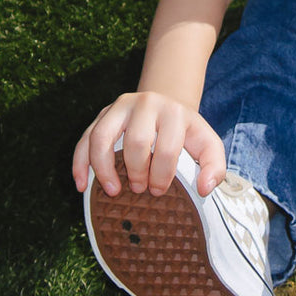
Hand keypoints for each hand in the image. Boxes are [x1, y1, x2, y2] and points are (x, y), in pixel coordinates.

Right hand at [72, 91, 226, 198]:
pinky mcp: (102, 113)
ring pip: (102, 136)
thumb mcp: (207, 144)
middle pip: (136, 142)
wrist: (167, 104)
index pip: (167, 148)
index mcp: (174, 113)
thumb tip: (204, 189)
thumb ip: (214, 167)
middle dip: (137, 172)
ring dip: (104, 168)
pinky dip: (80, 162)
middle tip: (139, 190)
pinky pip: (85, 138)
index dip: (162, 175)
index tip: (159, 191)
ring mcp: (121, 106)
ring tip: (113, 191)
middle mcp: (146, 104)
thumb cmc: (185, 133)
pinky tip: (82, 185)